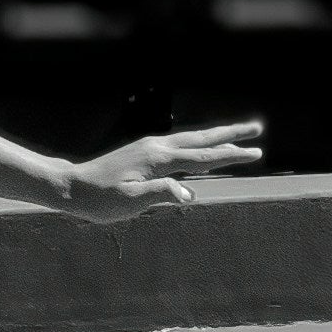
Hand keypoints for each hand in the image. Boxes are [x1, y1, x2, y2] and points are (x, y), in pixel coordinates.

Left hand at [56, 121, 265, 222]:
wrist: (73, 186)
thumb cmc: (100, 199)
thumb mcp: (129, 202)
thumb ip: (160, 194)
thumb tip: (189, 194)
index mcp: (158, 160)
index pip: (203, 158)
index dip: (231, 156)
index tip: (256, 153)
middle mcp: (157, 147)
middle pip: (202, 139)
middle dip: (232, 136)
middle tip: (258, 129)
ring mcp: (151, 147)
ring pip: (192, 139)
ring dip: (217, 137)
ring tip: (238, 134)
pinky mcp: (145, 151)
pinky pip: (180, 146)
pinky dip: (198, 144)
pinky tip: (202, 148)